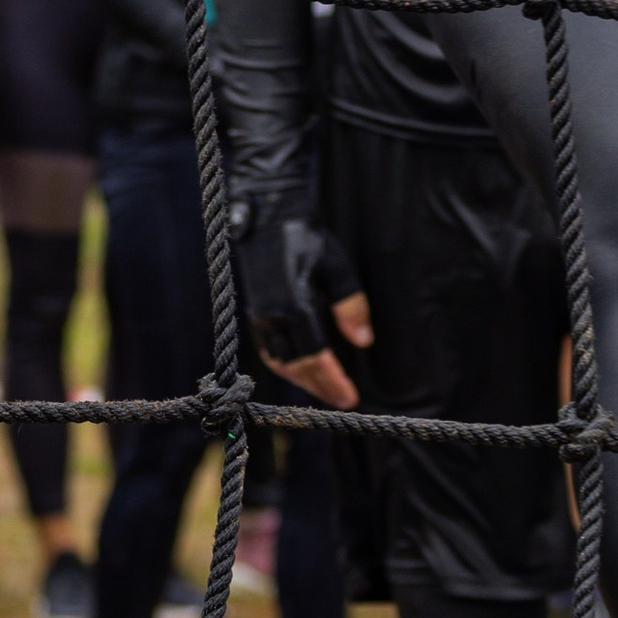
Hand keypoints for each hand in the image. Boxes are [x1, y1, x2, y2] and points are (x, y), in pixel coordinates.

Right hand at [240, 205, 367, 407]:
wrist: (268, 217)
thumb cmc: (306, 238)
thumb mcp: (337, 268)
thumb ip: (350, 307)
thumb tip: (363, 342)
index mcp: (295, 306)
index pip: (315, 356)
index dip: (333, 380)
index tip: (349, 397)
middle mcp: (273, 317)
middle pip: (296, 367)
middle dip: (320, 387)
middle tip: (342, 400)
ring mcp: (260, 316)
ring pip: (279, 362)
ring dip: (302, 379)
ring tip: (324, 389)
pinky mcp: (254, 313)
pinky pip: (268, 350)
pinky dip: (285, 365)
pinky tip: (300, 368)